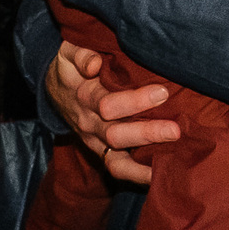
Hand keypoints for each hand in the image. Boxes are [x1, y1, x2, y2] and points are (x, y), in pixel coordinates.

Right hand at [46, 42, 178, 185]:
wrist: (53, 89)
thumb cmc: (70, 66)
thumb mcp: (68, 53)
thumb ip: (80, 54)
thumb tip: (94, 64)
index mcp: (83, 97)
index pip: (107, 104)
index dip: (134, 101)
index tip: (162, 93)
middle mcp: (89, 123)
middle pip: (115, 133)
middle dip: (146, 133)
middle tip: (175, 129)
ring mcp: (94, 141)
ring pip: (117, 158)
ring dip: (143, 162)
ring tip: (171, 160)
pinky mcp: (101, 152)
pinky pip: (117, 169)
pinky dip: (137, 176)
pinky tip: (159, 177)